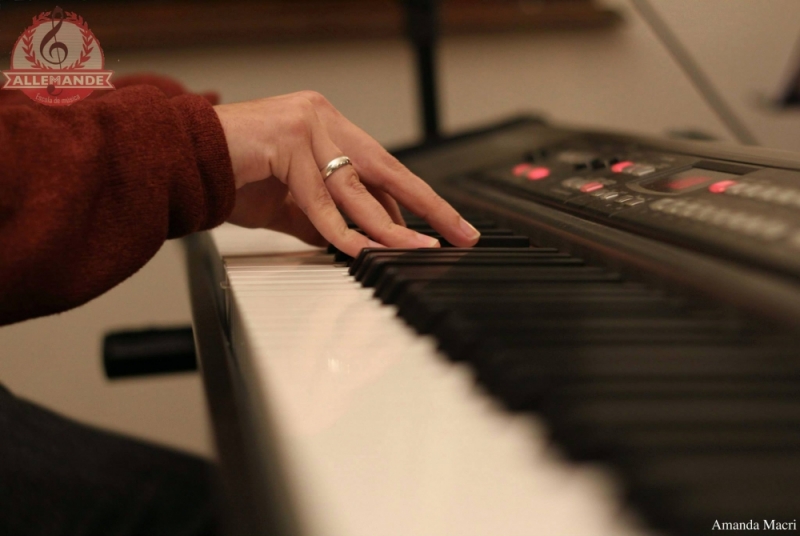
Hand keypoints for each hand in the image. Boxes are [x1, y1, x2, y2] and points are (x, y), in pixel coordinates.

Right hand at [214, 91, 480, 256]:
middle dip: (428, 207)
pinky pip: (319, 198)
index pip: (384, 169)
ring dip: (389, 227)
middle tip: (458, 234)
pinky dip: (338, 229)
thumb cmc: (232, 177)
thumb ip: (327, 219)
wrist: (180, 163)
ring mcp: (305, 125)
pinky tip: (360, 250)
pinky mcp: (285, 140)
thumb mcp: (293, 205)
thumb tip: (361, 245)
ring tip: (418, 250)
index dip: (417, 200)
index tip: (445, 225)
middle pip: (387, 171)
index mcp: (329, 128)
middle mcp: (324, 119)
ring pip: (356, 188)